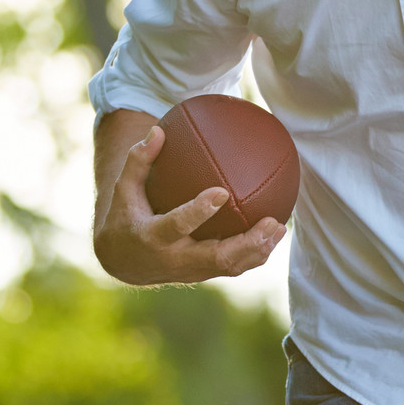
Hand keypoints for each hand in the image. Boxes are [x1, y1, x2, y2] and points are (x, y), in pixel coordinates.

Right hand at [95, 126, 287, 285]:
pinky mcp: (203, 274)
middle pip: (216, 257)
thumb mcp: (123, 189)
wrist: (124, 262)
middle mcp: (175, 259)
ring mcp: (192, 271)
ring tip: (280, 228)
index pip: (179, 224)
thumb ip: (138, 161)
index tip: (222, 192)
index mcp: (154, 237)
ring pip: (230, 266)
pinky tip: (274, 234)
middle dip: (247, 242)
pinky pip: (233, 266)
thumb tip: (158, 130)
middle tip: (271, 222)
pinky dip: (255, 253)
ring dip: (258, 250)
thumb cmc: (126, 217)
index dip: (200, 211)